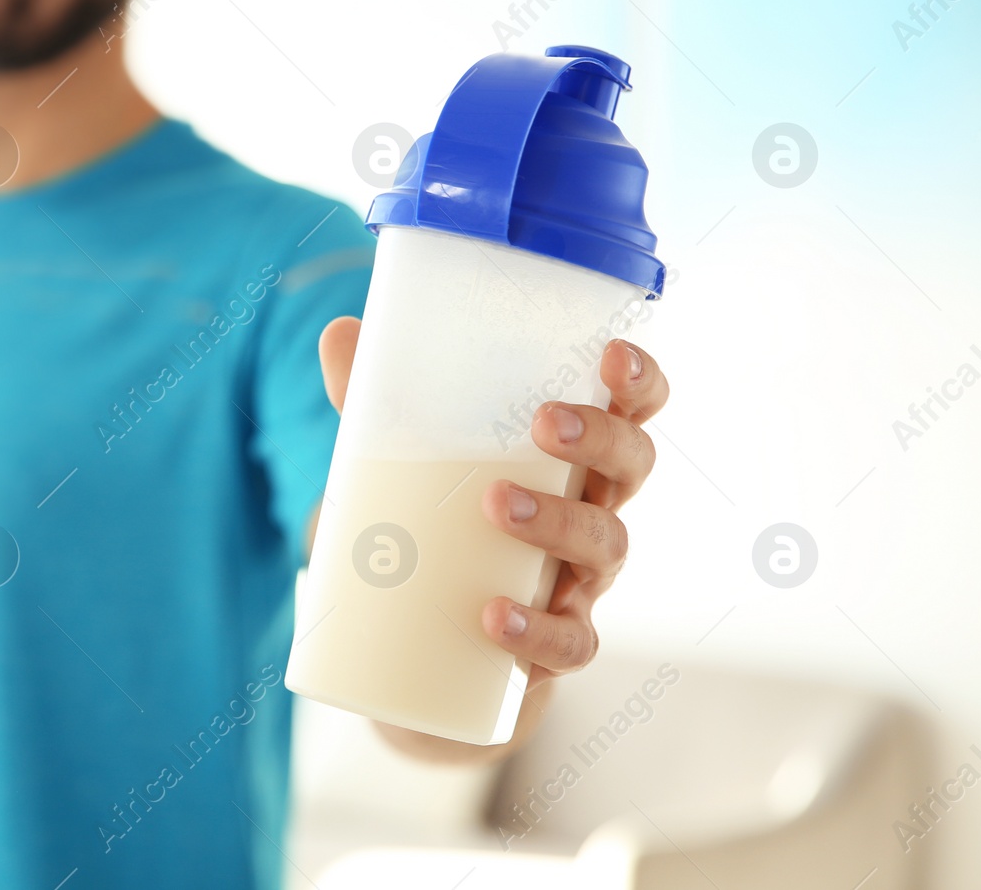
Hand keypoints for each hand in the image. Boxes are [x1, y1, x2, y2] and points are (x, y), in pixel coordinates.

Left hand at [315, 316, 669, 753]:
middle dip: (600, 439)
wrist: (423, 647)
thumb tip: (340, 332)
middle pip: (634, 465)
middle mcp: (594, 508)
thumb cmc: (435, 522)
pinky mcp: (556, 645)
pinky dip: (537, 631)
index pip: (632, 409)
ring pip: (607, 546)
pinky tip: (495, 617)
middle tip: (543, 424)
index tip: (612, 355)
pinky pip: (571, 642)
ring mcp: (583, 580)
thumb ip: (374, 399)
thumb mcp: (404, 458)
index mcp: (572, 454)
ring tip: (497, 504)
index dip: (640, 381)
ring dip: (560, 521)